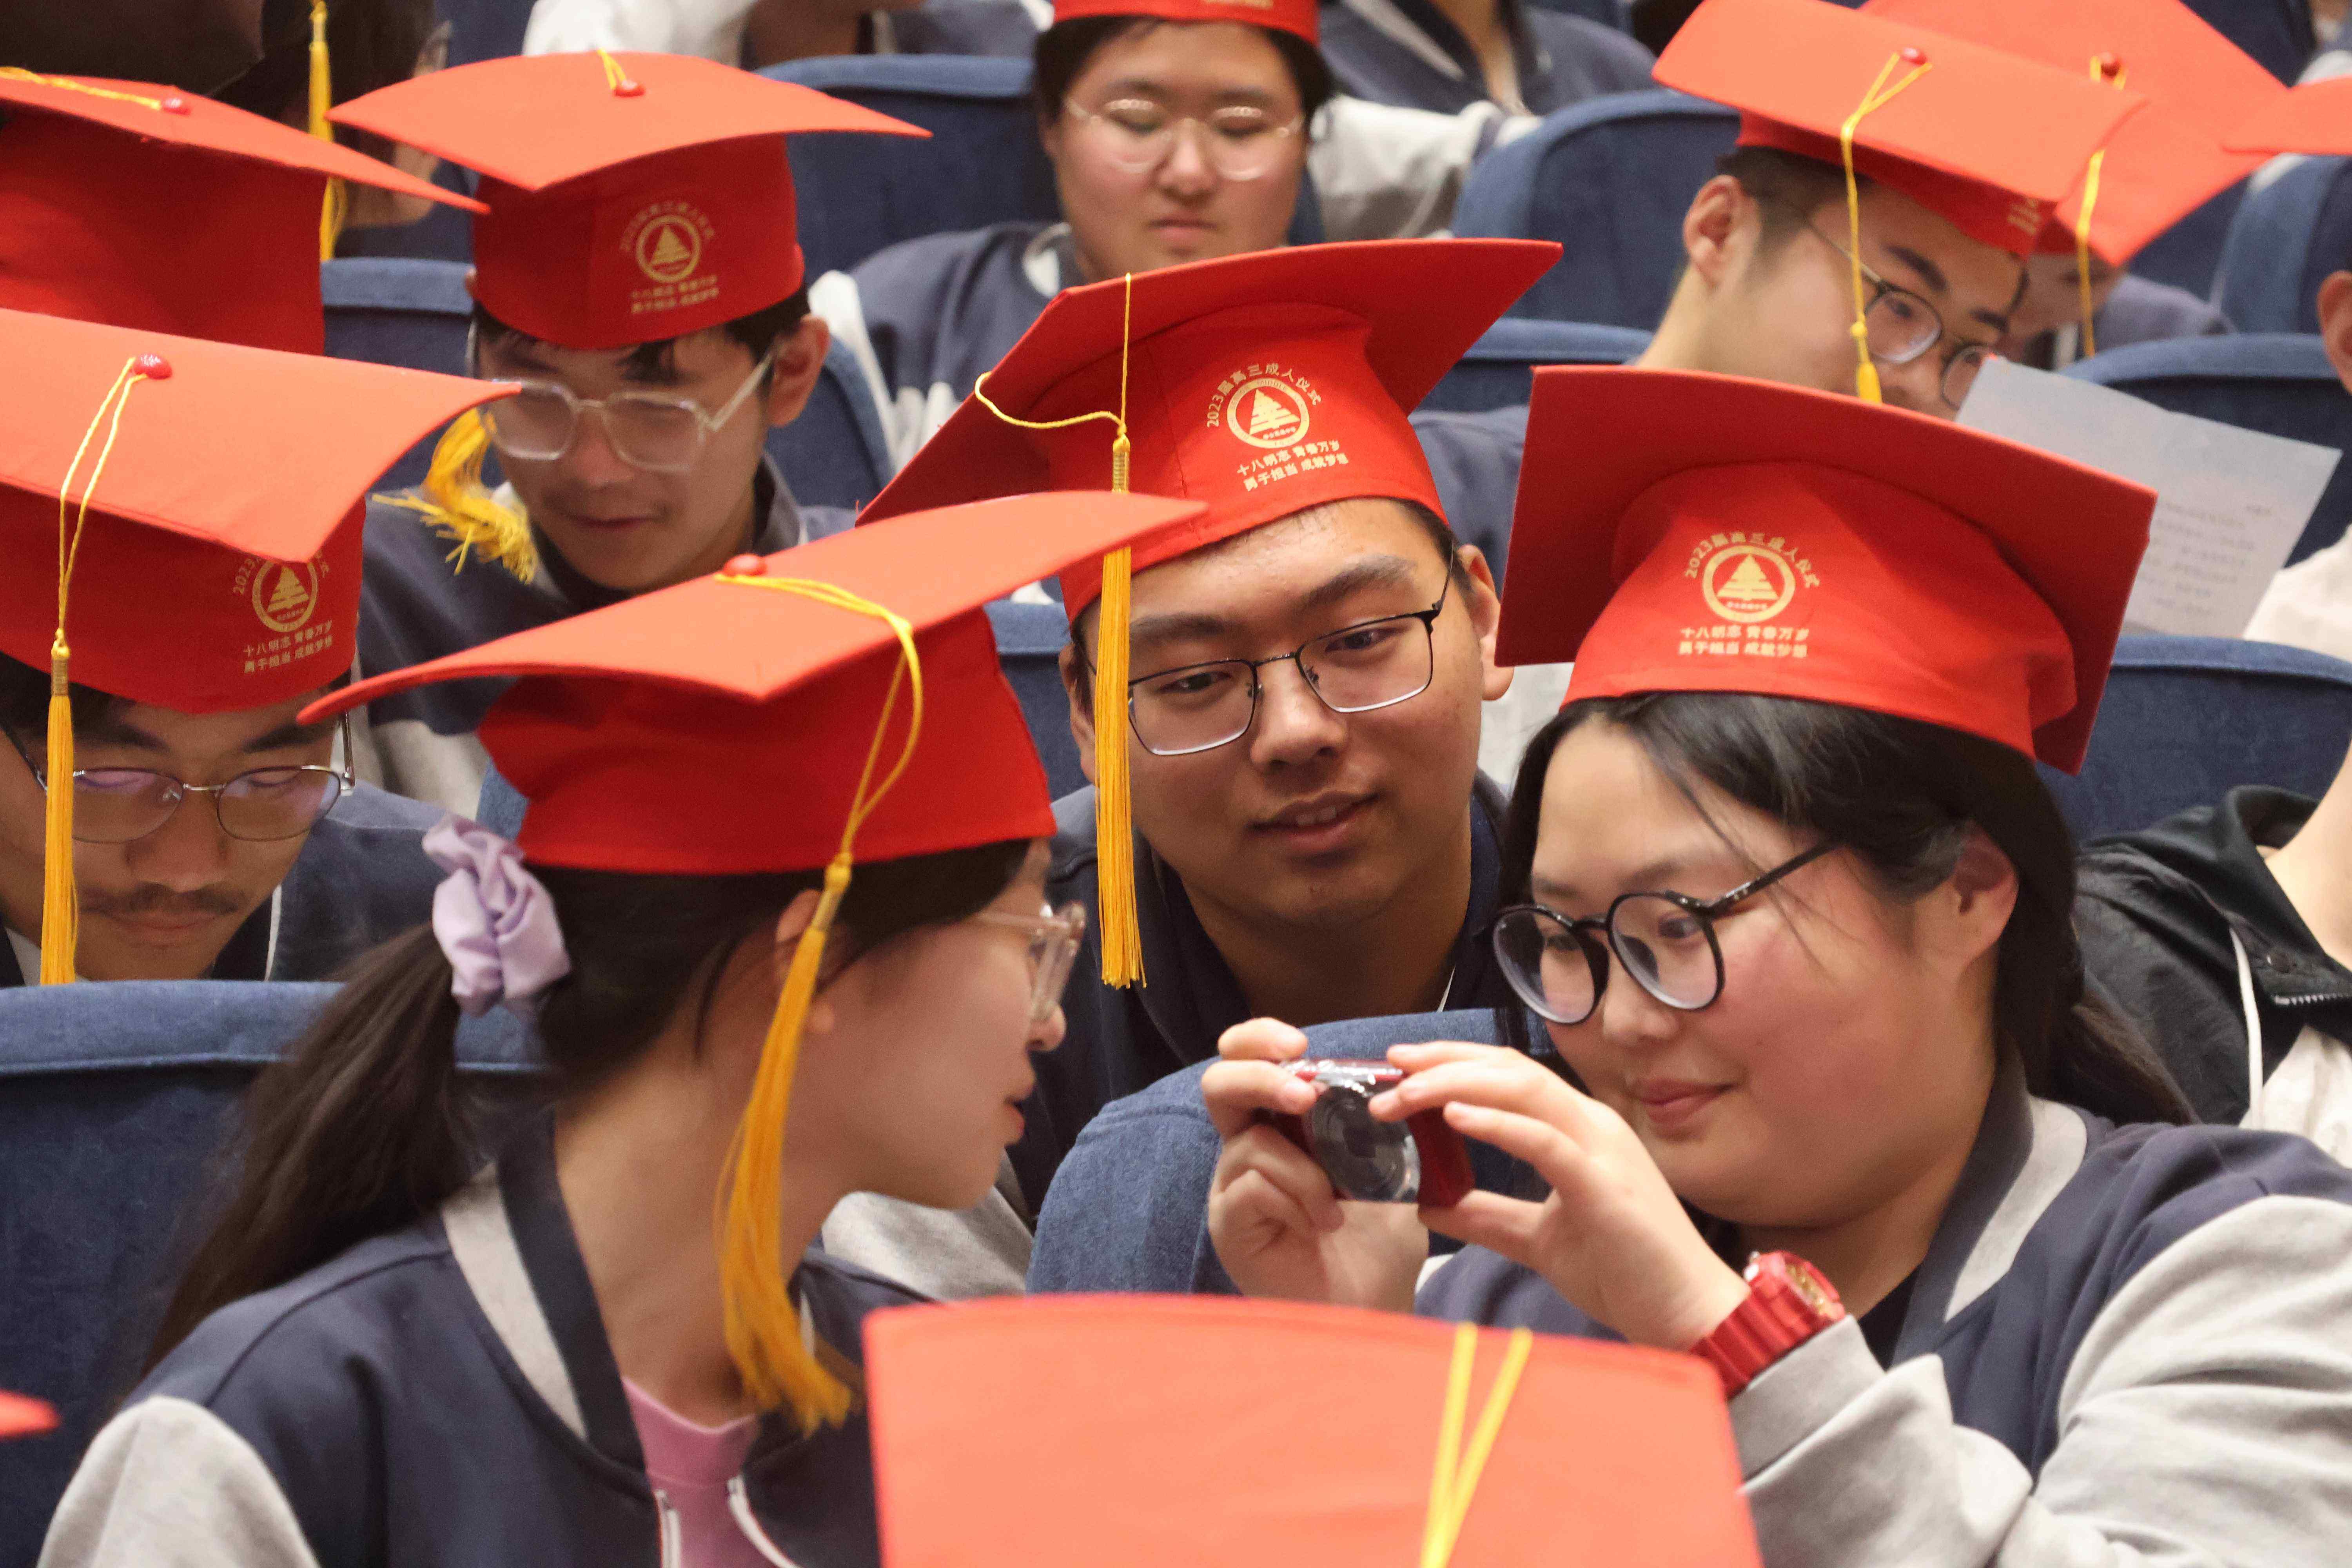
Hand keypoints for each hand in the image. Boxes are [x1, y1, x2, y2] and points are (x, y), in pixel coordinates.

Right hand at [1202, 1019, 1427, 1310]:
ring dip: (1304, 1168)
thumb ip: (1376, 1124)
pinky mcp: (1229, 1224)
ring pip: (1249, 1142)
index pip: (1246, 1060)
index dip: (1259, 1039)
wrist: (1375, 1307)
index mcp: (1280, 1124)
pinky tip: (1320, 1227)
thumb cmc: (1379, 1242)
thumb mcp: (1388, 1170)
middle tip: (1306, 1094)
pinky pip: (1251, 1187)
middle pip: (1220, 1084)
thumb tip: (1388, 1077)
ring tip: (1337, 1207)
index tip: (1299, 1043)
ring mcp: (1232, 1187)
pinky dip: (1297, 1201)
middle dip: (1261, 1076)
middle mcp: (1246, 1148)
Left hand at [1375, 1043, 1747, 1350]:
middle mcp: (1592, 1125)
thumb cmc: (1624, 1273)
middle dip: (1443, 1063)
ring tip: (1405, 1092)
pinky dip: (1497, 1122)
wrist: (1686, 1316)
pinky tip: (1454, 1116)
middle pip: (1509, 1069)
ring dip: (1455, 1085)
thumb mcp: (1538, 1240)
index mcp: (1578, 1131)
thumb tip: (1429, 1208)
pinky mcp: (1603, 1185)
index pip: (1509, 1074)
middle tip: (1390, 1067)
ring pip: (1522, 1090)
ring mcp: (1601, 1149)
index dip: (1454, 1062)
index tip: (1401, 1066)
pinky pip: (1544, 1140)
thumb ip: (1488, 1217)